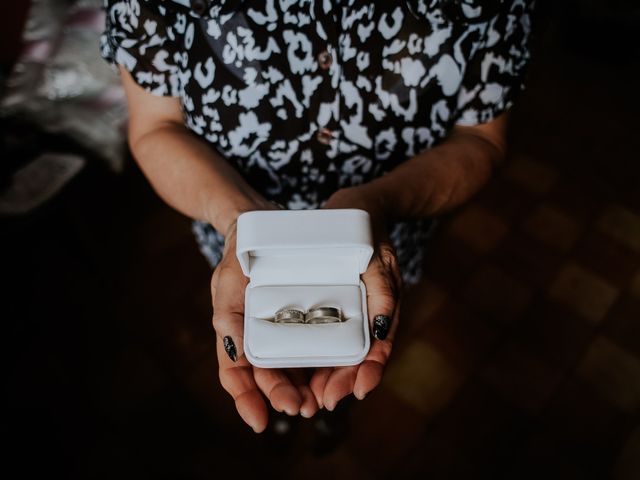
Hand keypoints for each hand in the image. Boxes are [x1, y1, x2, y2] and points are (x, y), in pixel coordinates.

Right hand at [211, 220, 319, 431]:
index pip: (238, 375)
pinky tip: (334, 374)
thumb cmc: (240, 256)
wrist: (262, 227)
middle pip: (269, 377)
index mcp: (236, 334)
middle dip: (285, 395)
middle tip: (303, 407)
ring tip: (322, 399)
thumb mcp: (227, 282)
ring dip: (306, 387)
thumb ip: (228, 318)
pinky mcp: (303, 322)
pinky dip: (321, 364)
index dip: (247, 400)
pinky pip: (313, 349)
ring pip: (292, 369)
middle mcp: (258, 337)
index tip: (260, 421)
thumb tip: (234, 356)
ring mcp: (281, 331)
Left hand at [309, 187, 402, 409]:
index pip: (379, 348)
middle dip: (342, 382)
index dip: (369, 372)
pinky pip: (329, 337)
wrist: (354, 207)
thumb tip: (381, 331)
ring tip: (311, 396)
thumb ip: (384, 291)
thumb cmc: (366, 229)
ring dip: (329, 376)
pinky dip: (320, 356)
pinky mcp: (336, 305)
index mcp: (383, 307)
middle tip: (321, 402)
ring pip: (343, 353)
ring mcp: (352, 311)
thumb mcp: (377, 255)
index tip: (358, 391)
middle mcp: (369, 314)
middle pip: (359, 358)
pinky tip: (306, 370)